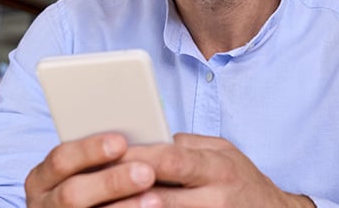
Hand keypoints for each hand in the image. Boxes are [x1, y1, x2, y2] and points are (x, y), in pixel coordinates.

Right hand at [24, 132, 159, 206]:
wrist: (80, 207)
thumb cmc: (86, 186)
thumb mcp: (78, 170)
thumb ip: (98, 157)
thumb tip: (129, 141)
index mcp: (42, 178)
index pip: (61, 159)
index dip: (90, 150)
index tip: (121, 142)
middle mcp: (44, 203)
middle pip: (72, 193)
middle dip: (111, 182)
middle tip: (146, 172)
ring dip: (125, 207)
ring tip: (155, 199)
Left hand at [122, 134, 314, 207]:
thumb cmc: (245, 182)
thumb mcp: (226, 154)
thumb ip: (190, 146)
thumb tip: (153, 140)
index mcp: (218, 167)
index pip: (172, 159)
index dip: (138, 157)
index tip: (108, 155)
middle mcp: (215, 197)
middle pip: (161, 196)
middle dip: (125, 192)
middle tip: (93, 188)